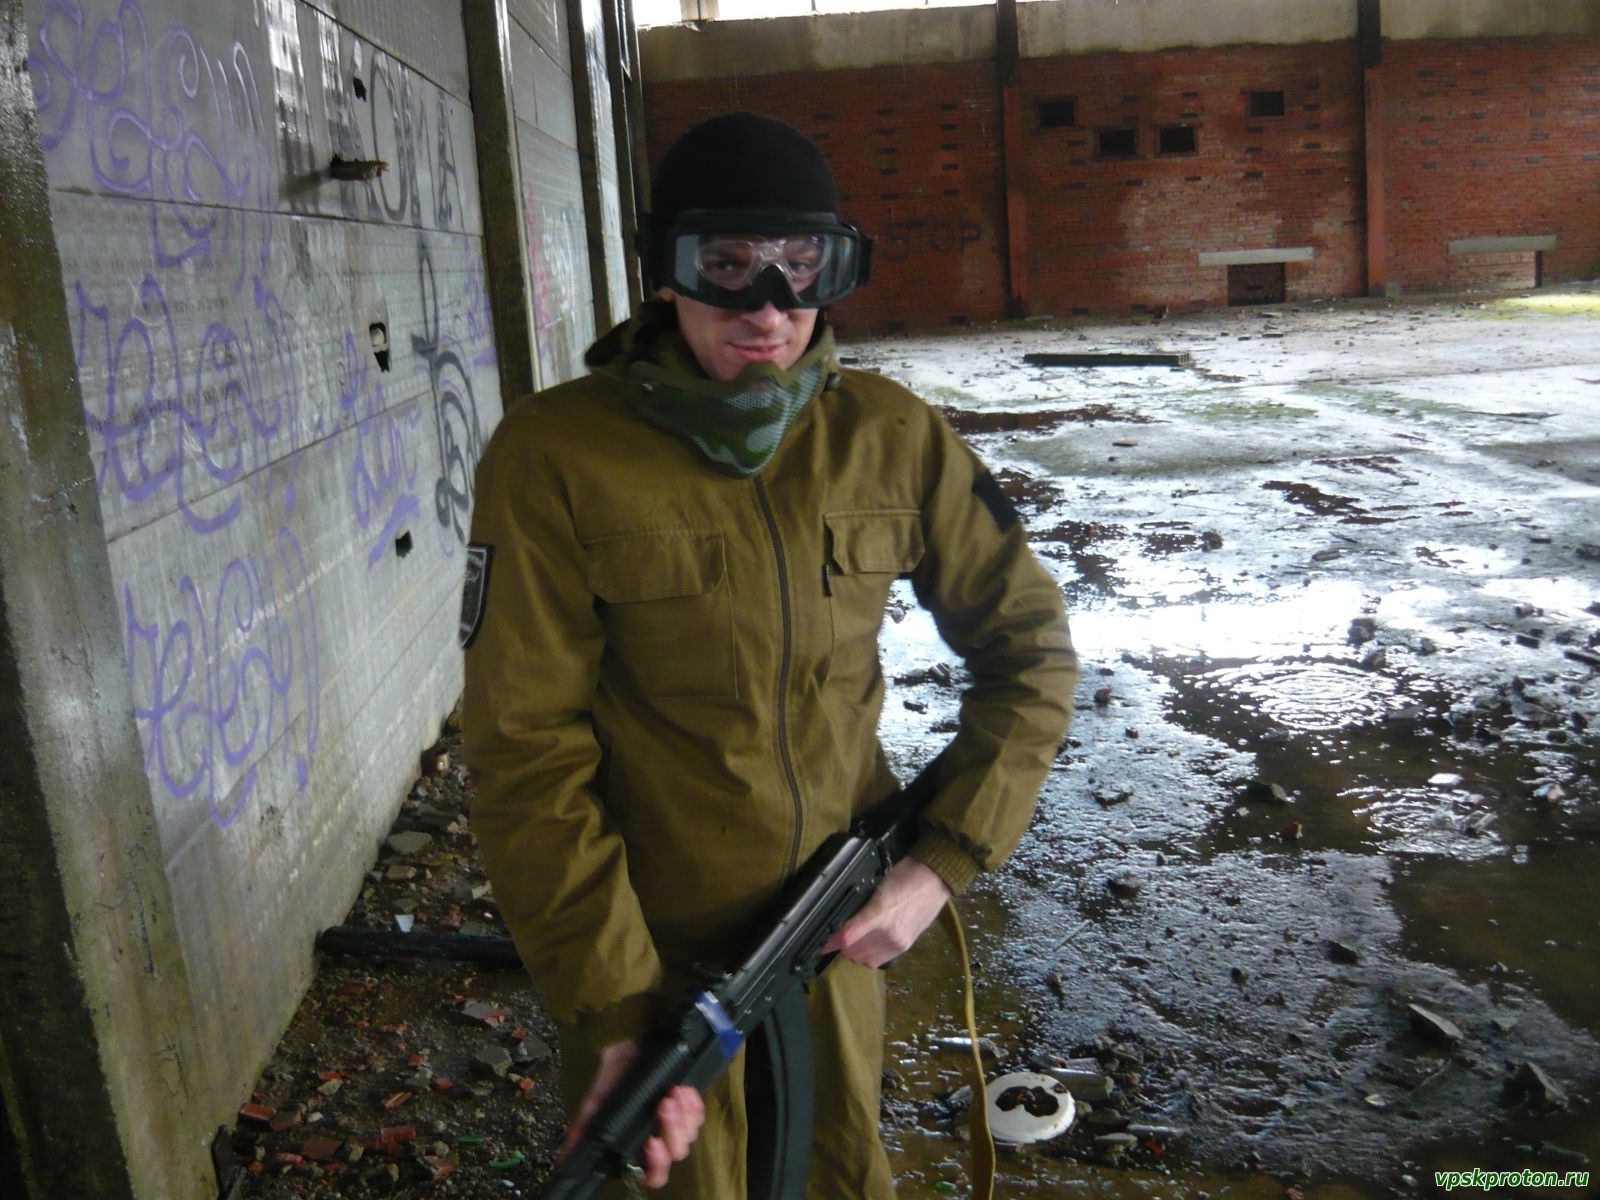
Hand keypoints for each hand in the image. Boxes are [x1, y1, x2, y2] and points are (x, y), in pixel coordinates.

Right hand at [561, 1039, 704, 1187]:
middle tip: (662, 1106)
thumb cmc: (614, 1074)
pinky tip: (682, 1090)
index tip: (652, 1143)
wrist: (630, 1042)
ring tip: (671, 1093)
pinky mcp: (689, 1104)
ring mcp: (677, 1121)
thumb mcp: (597, 1101)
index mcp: (637, 1143)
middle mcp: (658, 1136)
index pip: (653, 1173)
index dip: (656, 1165)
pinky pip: (699, 1114)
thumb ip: (584, 1129)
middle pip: (676, 1152)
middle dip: (671, 1130)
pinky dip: (693, 1104)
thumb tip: (565, 1156)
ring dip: (682, 1114)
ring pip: (690, 1134)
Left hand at [821, 856, 951, 967]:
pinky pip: (877, 961)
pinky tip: (867, 943)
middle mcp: (889, 932)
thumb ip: (859, 905)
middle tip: (838, 935)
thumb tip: (841, 919)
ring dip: (854, 952)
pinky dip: (867, 955)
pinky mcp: (904, 947)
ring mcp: (898, 942)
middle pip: (852, 952)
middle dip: (841, 945)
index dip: (829, 942)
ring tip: (853, 939)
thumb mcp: (876, 883)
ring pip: (863, 960)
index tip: (820, 942)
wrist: (936, 879)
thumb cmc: (906, 874)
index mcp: (880, 912)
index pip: (847, 936)